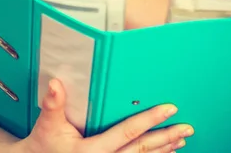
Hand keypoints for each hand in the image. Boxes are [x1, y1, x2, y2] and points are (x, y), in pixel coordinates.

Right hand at [11, 79, 193, 152]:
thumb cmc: (44, 145)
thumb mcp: (47, 125)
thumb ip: (54, 104)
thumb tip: (56, 84)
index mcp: (93, 150)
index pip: (128, 133)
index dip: (149, 120)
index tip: (168, 109)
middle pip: (142, 150)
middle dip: (166, 138)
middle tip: (186, 128)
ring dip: (164, 150)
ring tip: (181, 140)